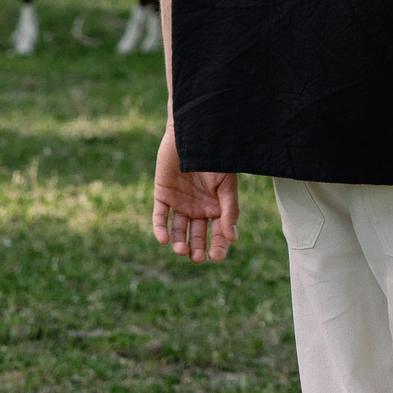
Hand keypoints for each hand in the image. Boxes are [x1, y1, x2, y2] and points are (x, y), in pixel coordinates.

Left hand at [153, 120, 238, 263]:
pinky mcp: (162, 195)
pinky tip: (163, 240)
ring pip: (178, 230)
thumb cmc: (214, 158)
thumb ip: (229, 210)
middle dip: (198, 249)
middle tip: (197, 258)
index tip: (215, 257)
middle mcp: (198, 208)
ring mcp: (180, 203)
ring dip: (179, 243)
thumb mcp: (226, 185)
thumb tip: (232, 238)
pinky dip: (160, 229)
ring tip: (181, 250)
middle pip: (198, 236)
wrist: (192, 134)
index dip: (217, 247)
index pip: (218, 234)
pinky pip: (160, 217)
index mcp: (217, 207)